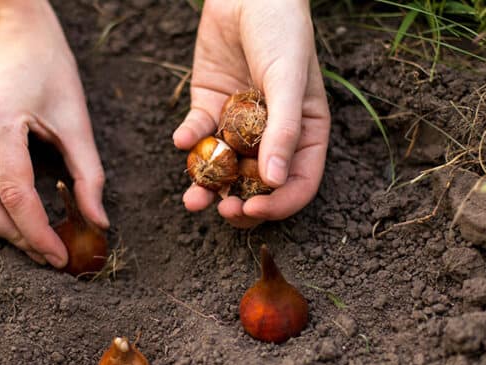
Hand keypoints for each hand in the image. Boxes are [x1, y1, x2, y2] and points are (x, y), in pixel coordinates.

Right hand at [0, 0, 107, 266]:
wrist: (10, 34)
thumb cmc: (48, 70)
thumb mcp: (77, 120)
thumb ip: (89, 175)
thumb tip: (99, 224)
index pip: (15, 195)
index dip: (39, 234)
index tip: (60, 258)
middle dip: (15, 239)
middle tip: (46, 252)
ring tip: (23, 240)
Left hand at [173, 0, 329, 227]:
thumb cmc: (282, 32)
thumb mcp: (289, 80)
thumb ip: (284, 130)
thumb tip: (275, 182)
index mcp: (304, 134)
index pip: (297, 183)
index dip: (278, 205)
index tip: (253, 210)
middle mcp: (272, 135)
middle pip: (257, 185)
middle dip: (239, 203)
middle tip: (222, 210)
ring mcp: (238, 125)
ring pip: (223, 168)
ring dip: (207, 187)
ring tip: (192, 199)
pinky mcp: (209, 107)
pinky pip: (198, 134)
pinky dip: (188, 140)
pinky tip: (181, 139)